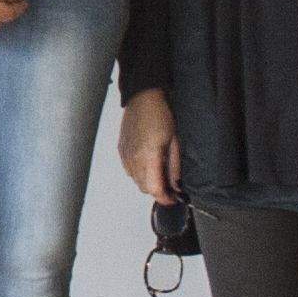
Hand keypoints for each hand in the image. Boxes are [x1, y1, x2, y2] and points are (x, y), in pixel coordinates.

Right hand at [117, 89, 179, 204]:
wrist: (142, 97)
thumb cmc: (161, 115)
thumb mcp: (175, 141)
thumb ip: (174, 167)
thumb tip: (176, 185)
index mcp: (149, 156)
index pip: (154, 189)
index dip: (165, 198)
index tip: (174, 199)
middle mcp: (133, 159)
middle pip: (144, 188)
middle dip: (157, 191)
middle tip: (170, 187)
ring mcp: (125, 155)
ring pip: (135, 181)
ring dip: (147, 182)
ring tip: (159, 174)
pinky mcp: (121, 150)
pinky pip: (128, 170)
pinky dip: (138, 173)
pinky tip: (147, 164)